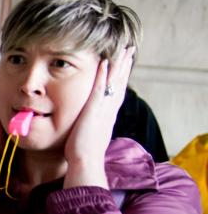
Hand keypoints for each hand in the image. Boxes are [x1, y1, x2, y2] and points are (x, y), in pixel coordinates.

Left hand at [64, 46, 134, 168]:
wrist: (86, 163)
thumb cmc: (84, 154)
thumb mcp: (91, 136)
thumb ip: (93, 126)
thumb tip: (90, 125)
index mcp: (108, 116)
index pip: (117, 93)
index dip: (122, 78)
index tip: (125, 64)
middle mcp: (109, 111)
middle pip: (121, 83)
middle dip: (125, 66)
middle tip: (130, 50)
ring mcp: (103, 110)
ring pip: (114, 83)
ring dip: (119, 65)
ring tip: (124, 50)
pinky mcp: (94, 111)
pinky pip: (100, 89)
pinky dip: (103, 75)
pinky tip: (104, 62)